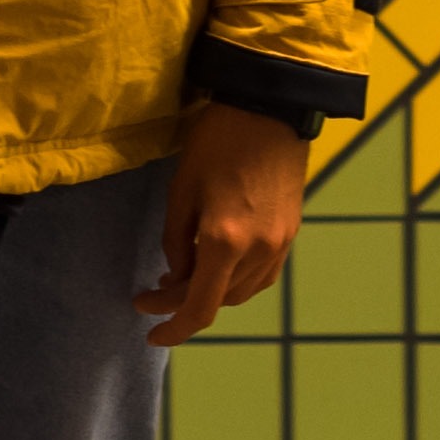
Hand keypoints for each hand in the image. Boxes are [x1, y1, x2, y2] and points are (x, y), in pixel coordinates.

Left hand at [142, 101, 307, 345]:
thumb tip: (176, 276)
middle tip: (153, 291)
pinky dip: (236, 281)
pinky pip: (262, 275)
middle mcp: (257, 251)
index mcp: (224, 241)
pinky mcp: (291, 232)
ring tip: (182, 278)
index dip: (172, 328)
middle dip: (182, 304)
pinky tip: (218, 267)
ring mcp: (279, 243)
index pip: (199, 308)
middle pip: (219, 301)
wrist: (269, 107)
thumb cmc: (217, 141)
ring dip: (211, 292)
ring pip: (242, 292)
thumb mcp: (182, 190)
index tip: (149, 332)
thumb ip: (175, 242)